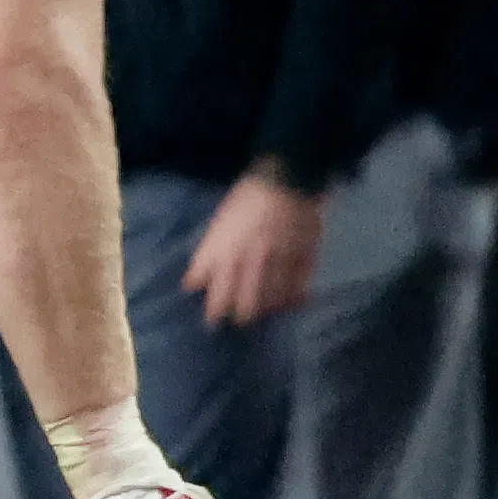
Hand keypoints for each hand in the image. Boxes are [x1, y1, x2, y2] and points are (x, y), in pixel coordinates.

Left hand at [182, 165, 324, 328]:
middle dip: (243, 316)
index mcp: (230, 252)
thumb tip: (191, 285)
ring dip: (268, 309)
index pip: (221, 296)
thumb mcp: (218, 225)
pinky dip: (295, 299)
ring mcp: (282, 261)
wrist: (288, 177)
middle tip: (242, 319)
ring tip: (264, 312)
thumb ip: (206, 258)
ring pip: (274, 301)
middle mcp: (255, 261)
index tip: (214, 322)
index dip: (216, 313)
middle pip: (248, 305)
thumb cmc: (247, 200)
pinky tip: (292, 303)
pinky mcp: (306, 258)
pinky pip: (300, 288)